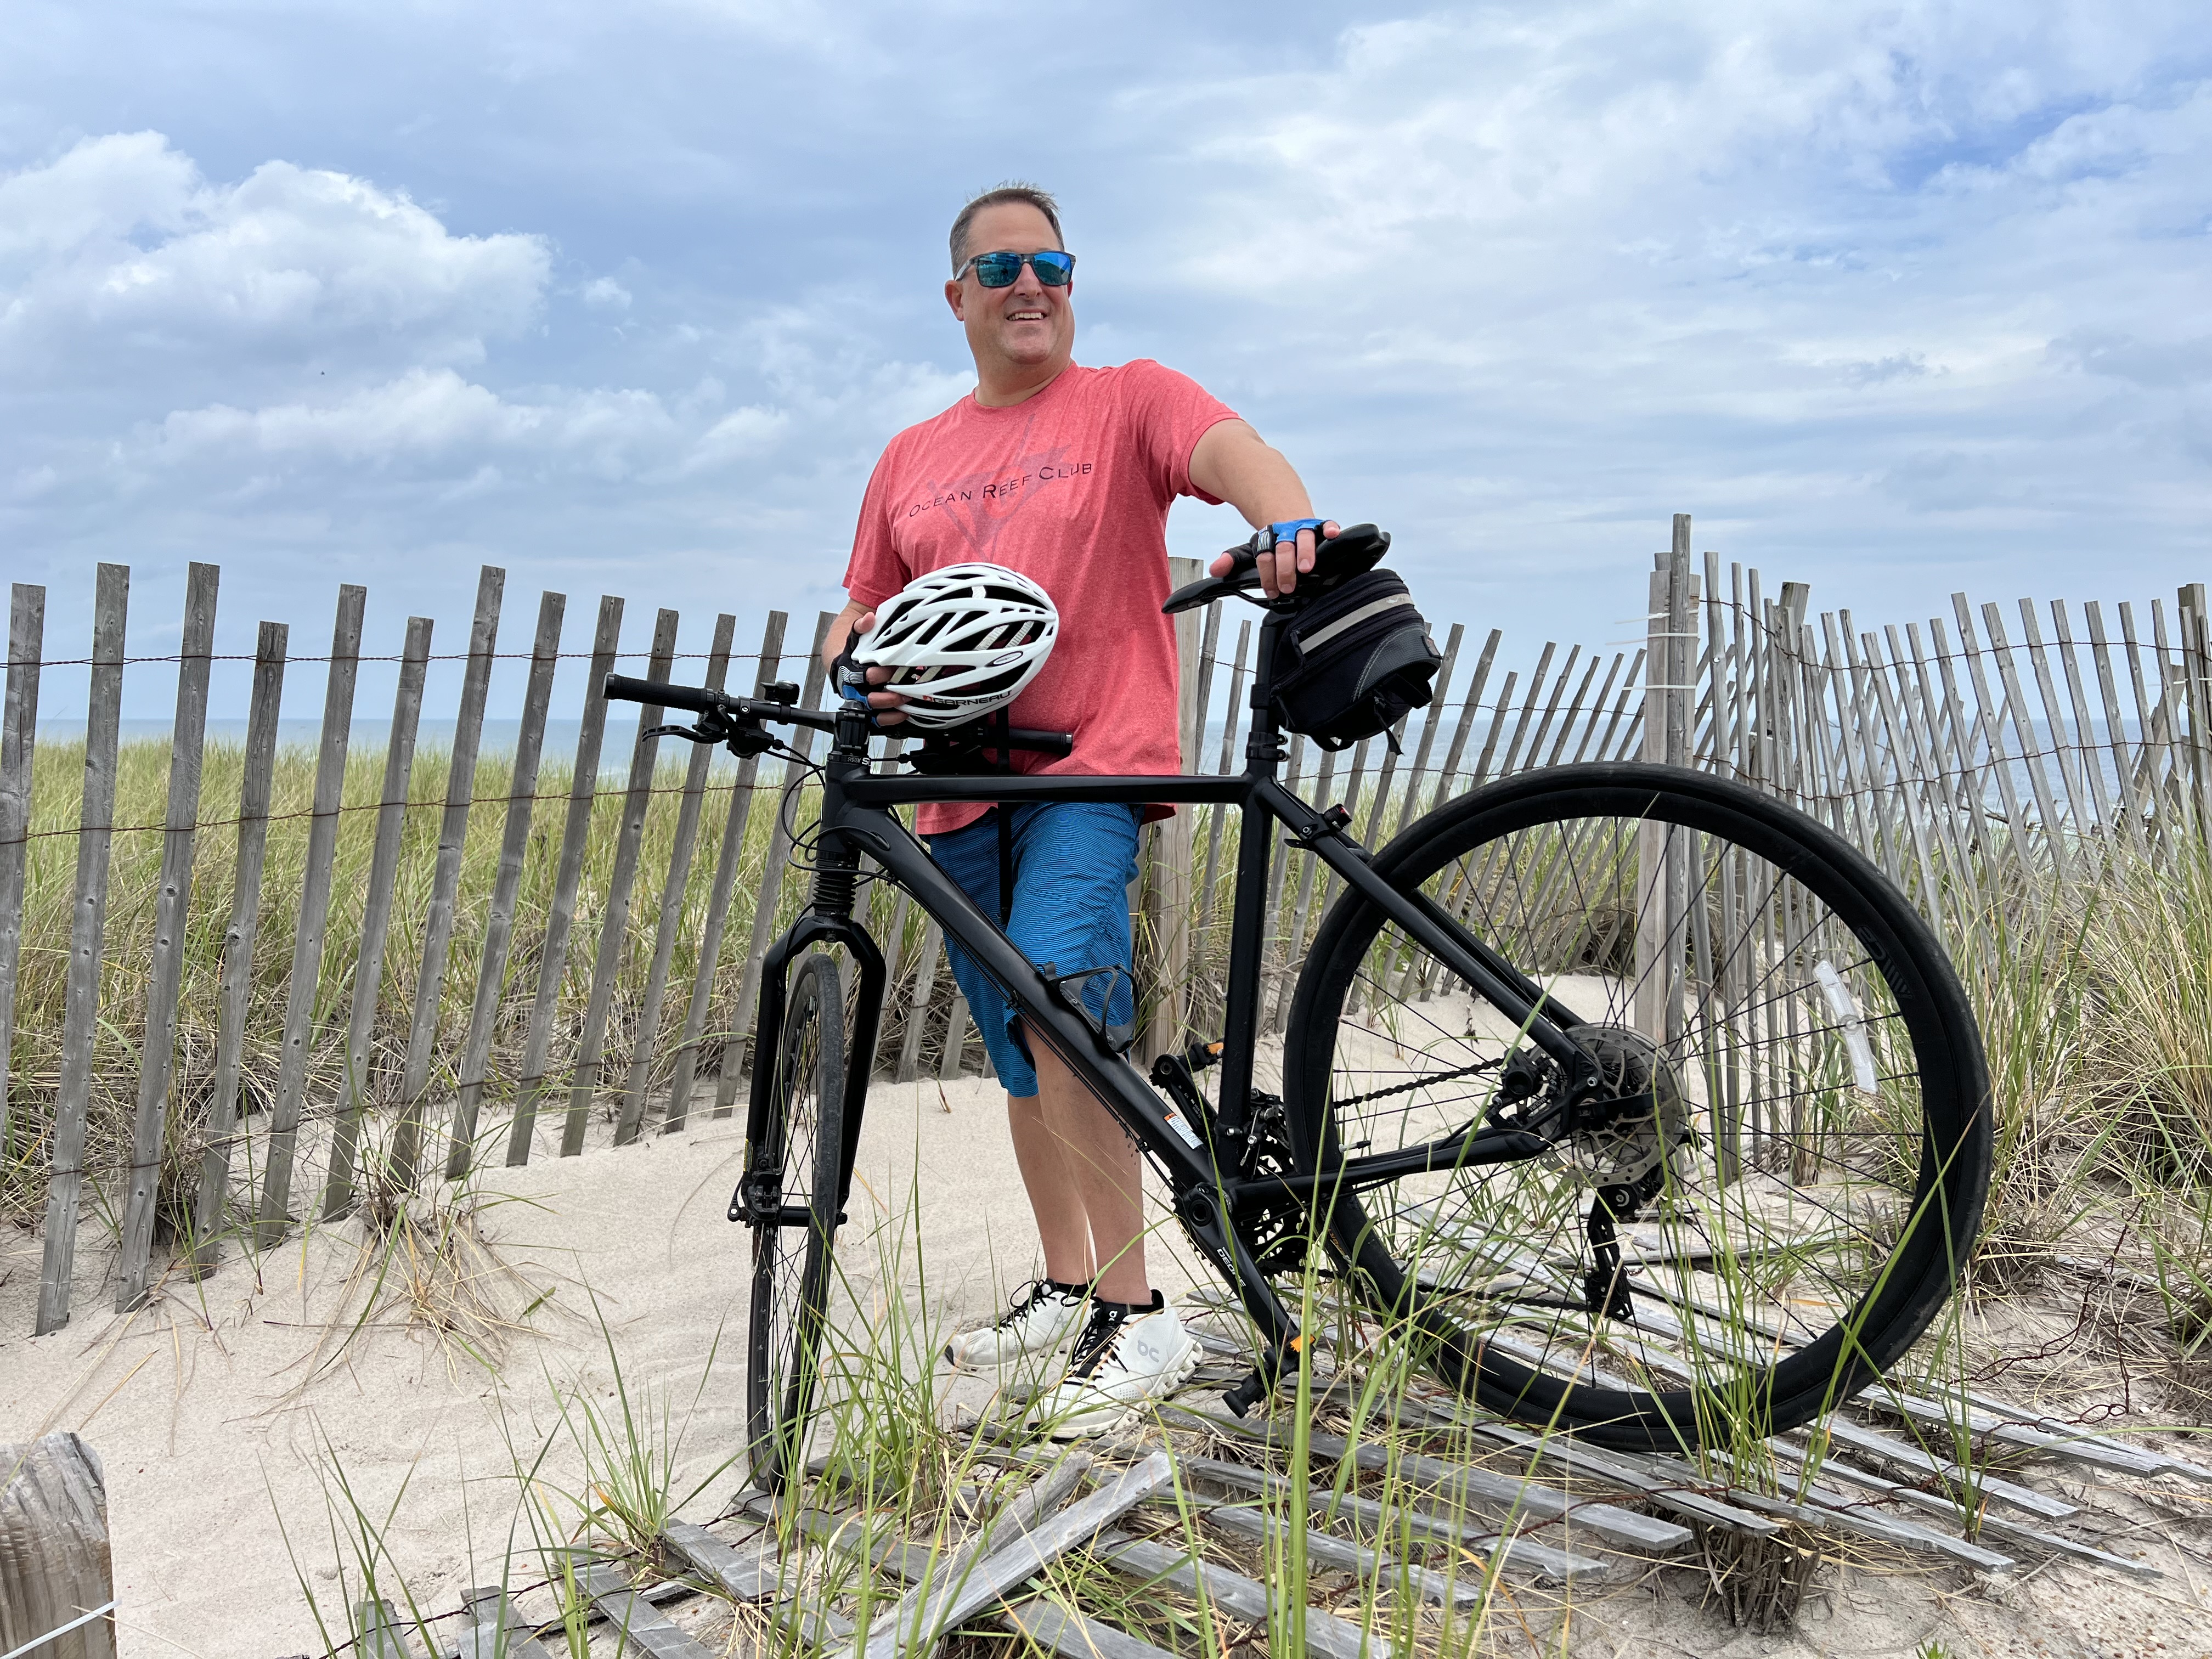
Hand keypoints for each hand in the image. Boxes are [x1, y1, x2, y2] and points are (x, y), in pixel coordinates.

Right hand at [846, 611, 909, 725]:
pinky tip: (903, 713)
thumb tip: (868, 619)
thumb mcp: (852, 633)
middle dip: (884, 696)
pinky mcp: (867, 707)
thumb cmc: (848, 647)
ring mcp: (859, 699)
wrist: (840, 656)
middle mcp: (850, 689)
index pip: (858, 678)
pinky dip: (891, 718)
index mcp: (844, 671)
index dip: (873, 676)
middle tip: (900, 689)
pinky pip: (877, 718)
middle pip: (866, 699)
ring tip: (905, 700)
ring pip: (872, 712)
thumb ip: (860, 626)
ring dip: (890, 708)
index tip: (885, 670)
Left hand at [1209, 520, 1341, 597]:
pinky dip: (1330, 528)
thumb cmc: (1271, 535)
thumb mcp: (1249, 547)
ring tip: (1305, 567)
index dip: (1266, 573)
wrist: (1281, 504)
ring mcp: (1302, 527)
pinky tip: (1333, 534)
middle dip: (1284, 568)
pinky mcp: (1319, 525)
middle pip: (1283, 548)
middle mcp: (1285, 532)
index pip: (1264, 555)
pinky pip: (1326, 524)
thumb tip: (1216, 569)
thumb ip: (1233, 560)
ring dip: (1305, 552)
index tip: (1271, 590)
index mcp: (1267, 537)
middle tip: (1287, 586)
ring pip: (1304, 538)